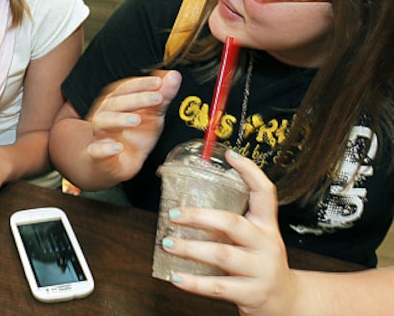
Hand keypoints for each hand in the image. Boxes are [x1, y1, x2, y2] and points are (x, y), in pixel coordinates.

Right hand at [85, 70, 181, 176]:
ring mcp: (100, 134)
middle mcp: (106, 114)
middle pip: (116, 102)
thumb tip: (173, 76)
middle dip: (137, 99)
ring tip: (136, 120)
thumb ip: (163, 96)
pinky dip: (104, 148)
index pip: (126, 87)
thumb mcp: (151, 115)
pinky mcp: (98, 155)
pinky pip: (96, 150)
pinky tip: (116, 147)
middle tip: (156, 98)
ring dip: (119, 119)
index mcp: (117, 101)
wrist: (112, 164)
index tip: (158, 82)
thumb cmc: (131, 136)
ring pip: (103, 122)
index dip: (142, 84)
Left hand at [162, 150, 297, 315]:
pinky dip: (194, 283)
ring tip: (168, 243)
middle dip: (200, 217)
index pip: (265, 194)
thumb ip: (230, 223)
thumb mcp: (255, 239)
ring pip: (223, 255)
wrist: (287, 302)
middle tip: (174, 214)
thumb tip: (187, 205)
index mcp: (266, 227)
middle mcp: (267, 245)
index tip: (230, 155)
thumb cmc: (261, 265)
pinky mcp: (252, 294)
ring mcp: (261, 270)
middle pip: (234, 224)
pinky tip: (176, 277)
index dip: (250, 172)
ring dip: (191, 249)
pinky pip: (219, 286)